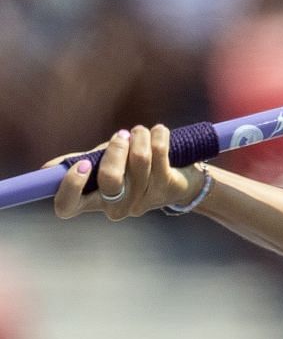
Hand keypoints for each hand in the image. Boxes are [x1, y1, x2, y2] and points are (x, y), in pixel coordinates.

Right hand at [43, 125, 195, 220]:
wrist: (180, 182)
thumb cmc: (131, 172)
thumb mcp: (101, 168)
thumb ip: (78, 165)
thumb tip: (47, 169)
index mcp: (94, 202)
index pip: (67, 207)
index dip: (70, 186)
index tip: (82, 164)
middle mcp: (117, 207)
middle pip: (110, 180)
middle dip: (116, 150)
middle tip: (121, 136)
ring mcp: (143, 200)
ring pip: (139, 162)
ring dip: (139, 137)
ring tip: (140, 132)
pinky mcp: (167, 188)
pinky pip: (160, 155)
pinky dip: (158, 136)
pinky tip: (159, 131)